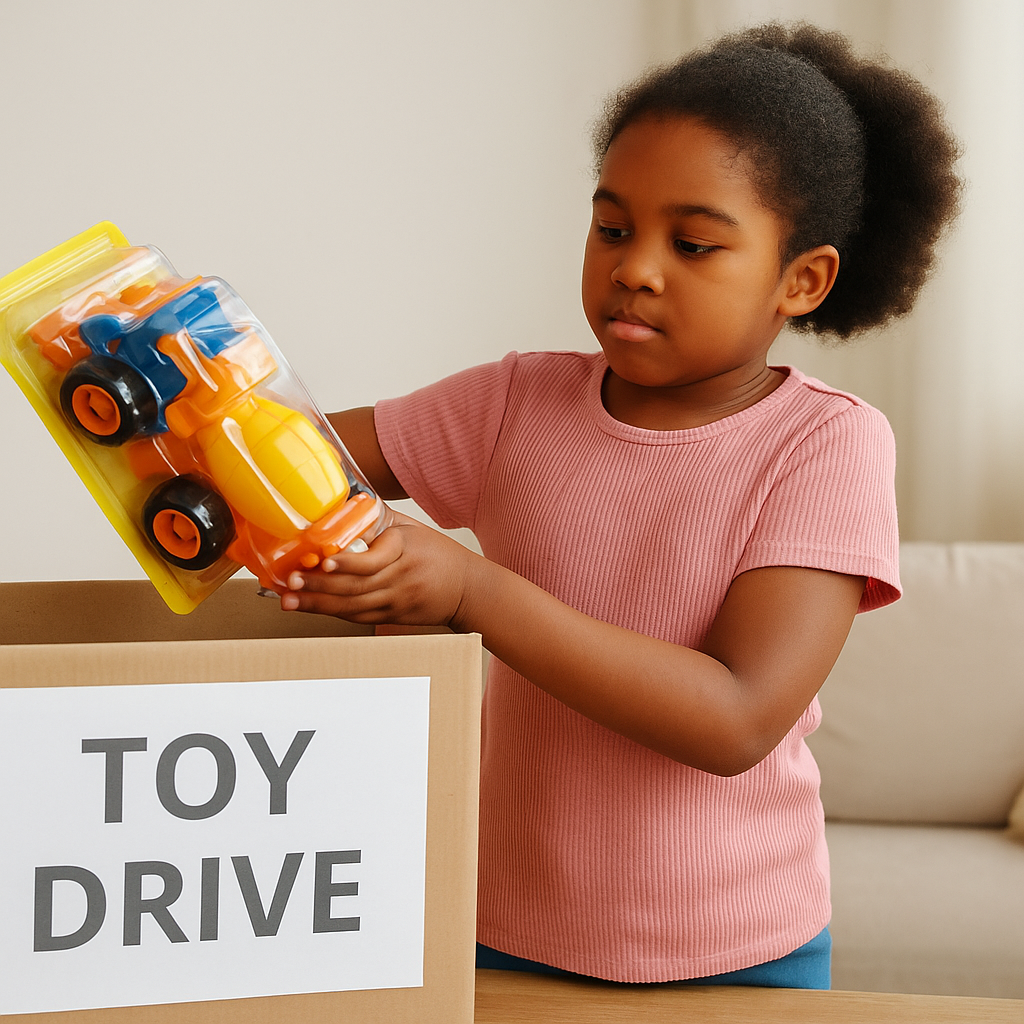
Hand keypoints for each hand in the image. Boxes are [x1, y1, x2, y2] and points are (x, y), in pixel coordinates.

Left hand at [279, 510, 476, 626]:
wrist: (468, 589)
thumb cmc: (439, 554)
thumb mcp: (412, 529)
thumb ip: (378, 521)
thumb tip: (340, 509)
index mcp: (405, 550)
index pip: (375, 561)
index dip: (348, 564)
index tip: (324, 561)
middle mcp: (400, 578)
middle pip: (356, 586)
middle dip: (320, 586)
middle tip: (292, 582)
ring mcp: (396, 601)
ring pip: (353, 605)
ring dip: (319, 603)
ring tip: (290, 600)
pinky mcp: (393, 617)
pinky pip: (359, 617)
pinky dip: (332, 613)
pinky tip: (311, 608)